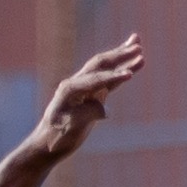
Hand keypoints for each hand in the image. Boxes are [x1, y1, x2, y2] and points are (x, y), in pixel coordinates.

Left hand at [28, 34, 145, 164]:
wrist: (47, 143)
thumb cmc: (56, 137)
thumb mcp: (70, 128)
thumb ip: (87, 115)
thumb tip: (106, 109)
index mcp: (69, 89)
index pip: (95, 79)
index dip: (113, 77)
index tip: (130, 74)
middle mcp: (76, 83)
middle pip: (101, 64)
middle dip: (119, 55)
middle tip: (138, 46)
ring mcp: (84, 87)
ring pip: (106, 68)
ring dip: (122, 56)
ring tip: (138, 43)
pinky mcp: (92, 94)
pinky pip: (109, 80)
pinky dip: (122, 71)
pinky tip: (135, 64)